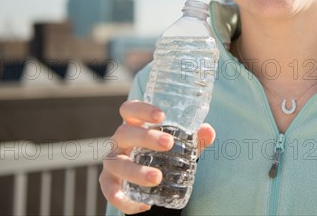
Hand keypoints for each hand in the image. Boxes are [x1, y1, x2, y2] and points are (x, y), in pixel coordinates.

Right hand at [99, 100, 215, 213]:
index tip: (161, 115)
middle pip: (124, 133)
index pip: (129, 110)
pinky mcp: (108, 183)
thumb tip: (208, 131)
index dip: (142, 109)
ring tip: (157, 177)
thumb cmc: (162, 153)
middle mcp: (119, 142)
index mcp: (134, 126)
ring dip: (136, 171)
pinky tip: (144, 205)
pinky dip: (125, 200)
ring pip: (117, 164)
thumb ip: (194, 139)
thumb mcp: (179, 145)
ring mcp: (112, 162)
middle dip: (146, 137)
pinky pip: (111, 192)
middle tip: (168, 143)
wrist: (149, 179)